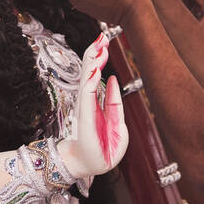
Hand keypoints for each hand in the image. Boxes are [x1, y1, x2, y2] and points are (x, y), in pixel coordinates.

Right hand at [58, 32, 127, 177]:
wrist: (92, 167)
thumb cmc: (104, 150)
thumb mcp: (119, 126)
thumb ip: (115, 104)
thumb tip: (114, 80)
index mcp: (96, 102)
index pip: (96, 74)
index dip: (99, 58)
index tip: (103, 41)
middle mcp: (88, 102)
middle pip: (89, 71)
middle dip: (95, 53)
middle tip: (101, 35)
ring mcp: (85, 108)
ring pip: (87, 78)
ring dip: (93, 61)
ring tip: (99, 45)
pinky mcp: (85, 117)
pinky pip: (87, 95)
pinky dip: (90, 81)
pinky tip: (95, 68)